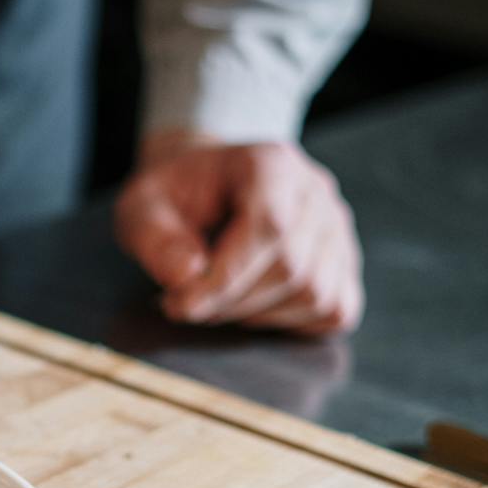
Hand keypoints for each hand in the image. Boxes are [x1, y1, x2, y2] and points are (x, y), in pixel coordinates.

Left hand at [114, 134, 363, 334]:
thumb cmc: (176, 197)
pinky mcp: (344, 262)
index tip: (181, 305)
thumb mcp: (143, 208)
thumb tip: (189, 277)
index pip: (269, 227)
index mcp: (271, 164)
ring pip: (315, 294)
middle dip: (232, 301)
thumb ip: (157, 240)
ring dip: (258, 315)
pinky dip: (292, 323)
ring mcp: (337, 227)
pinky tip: (254, 307)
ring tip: (218, 300)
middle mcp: (315, 192)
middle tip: (189, 304)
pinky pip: (335, 309)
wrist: (205, 187)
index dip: (225, 278)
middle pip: (292, 267)